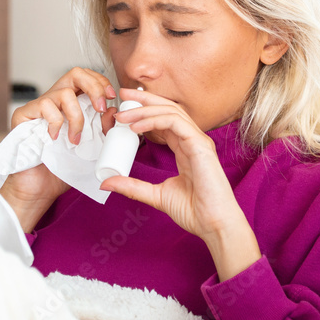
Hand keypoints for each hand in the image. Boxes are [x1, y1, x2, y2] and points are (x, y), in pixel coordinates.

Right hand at [0, 67, 118, 231]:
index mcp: (71, 104)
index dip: (101, 82)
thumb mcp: (91, 148)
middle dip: (94, 87)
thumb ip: (103, 130)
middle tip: (100, 108)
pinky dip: (56, 122)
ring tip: (75, 139)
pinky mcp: (23, 115)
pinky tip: (55, 138)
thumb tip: (112, 111)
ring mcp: (38, 106)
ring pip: (64, 93)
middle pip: (76, 73)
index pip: (87, 78)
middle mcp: (55, 100)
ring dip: (77, 117)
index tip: (111, 98)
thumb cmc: (63, 168)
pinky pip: (45, 106)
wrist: (40, 188)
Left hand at [98, 88, 261, 280]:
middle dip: (144, 100)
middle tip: (123, 95)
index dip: (144, 112)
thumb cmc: (194, 211)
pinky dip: (155, 120)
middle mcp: (192, 140)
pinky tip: (136, 127)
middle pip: (168, 108)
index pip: (164, 120)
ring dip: (145, 109)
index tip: (123, 111)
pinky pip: (176, 122)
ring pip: (171, 111)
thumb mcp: (155, 195)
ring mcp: (198, 140)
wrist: (212, 224)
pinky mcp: (200, 144)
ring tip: (123, 115)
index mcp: (185, 148)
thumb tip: (107, 183)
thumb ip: (133, 186)